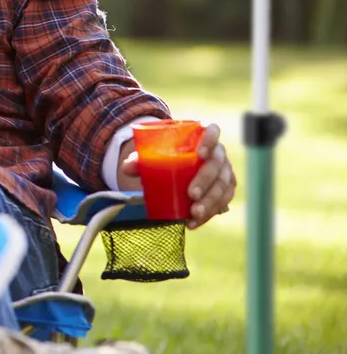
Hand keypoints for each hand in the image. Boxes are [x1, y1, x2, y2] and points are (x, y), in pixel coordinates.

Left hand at [118, 122, 235, 229]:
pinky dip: (209, 213)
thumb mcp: (154, 154)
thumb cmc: (167, 156)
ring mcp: (225, 170)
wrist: (179, 166)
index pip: (213, 131)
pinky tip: (194, 223)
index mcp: (202, 135)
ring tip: (194, 213)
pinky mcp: (226, 188)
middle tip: (191, 194)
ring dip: (210, 201)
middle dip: (206, 180)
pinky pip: (223, 202)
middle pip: (217, 164)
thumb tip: (127, 167)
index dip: (210, 140)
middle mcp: (218, 152)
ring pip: (223, 186)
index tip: (200, 154)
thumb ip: (140, 159)